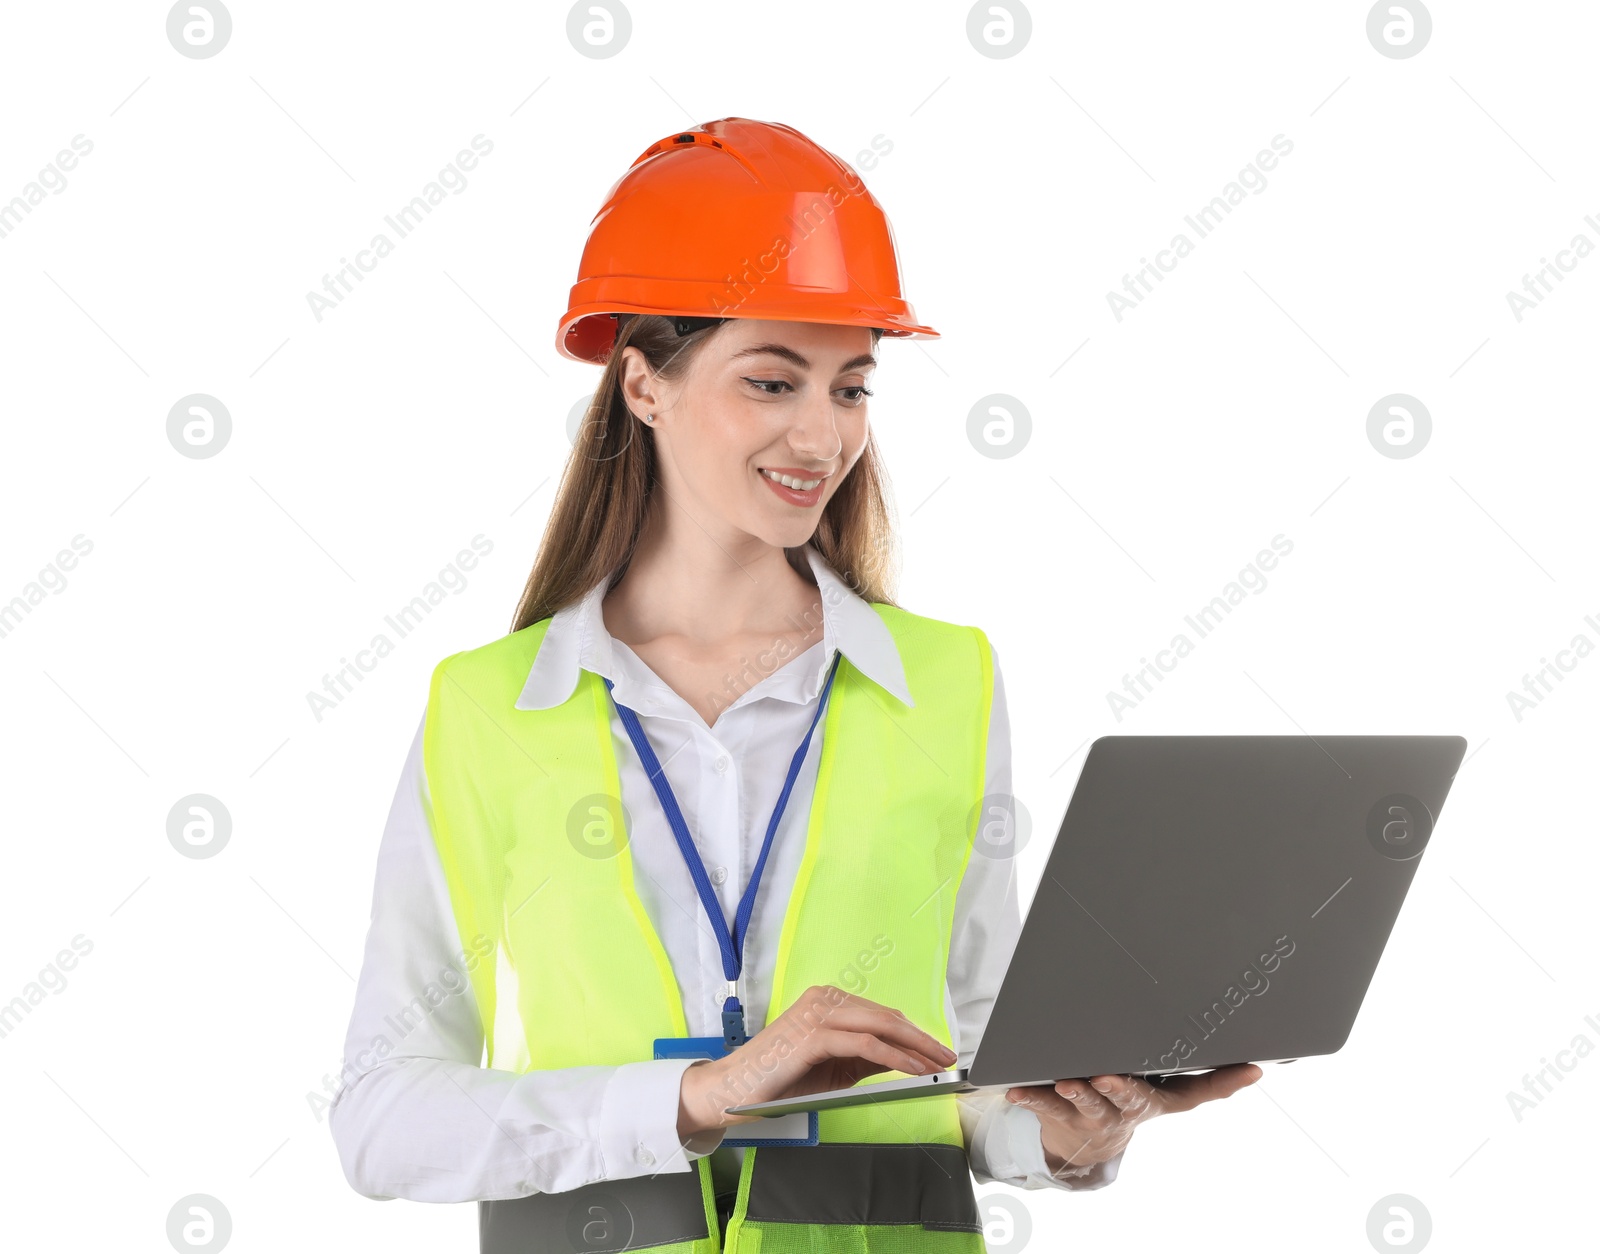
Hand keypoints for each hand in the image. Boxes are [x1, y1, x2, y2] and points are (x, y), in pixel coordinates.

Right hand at [677, 985, 957, 1138]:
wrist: (732, 1091)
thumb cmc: (779, 1080)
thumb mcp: (832, 1068)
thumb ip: (864, 1059)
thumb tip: (904, 1060)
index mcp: (827, 1001)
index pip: (881, 1014)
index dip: (914, 1033)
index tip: (938, 1051)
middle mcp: (823, 999)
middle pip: (886, 1016)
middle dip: (921, 1038)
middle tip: (948, 1057)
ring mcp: (817, 1013)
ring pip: (879, 1025)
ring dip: (914, 1046)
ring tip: (936, 1064)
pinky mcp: (813, 1035)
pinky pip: (864, 1044)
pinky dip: (893, 1056)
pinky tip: (912, 1068)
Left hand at [1005, 1063, 1262, 1178]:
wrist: (1082, 1146)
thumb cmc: (1122, 1102)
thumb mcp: (1159, 1094)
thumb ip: (1196, 1077)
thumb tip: (1254, 1063)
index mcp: (1156, 1099)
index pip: (1198, 1092)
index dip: (1226, 1082)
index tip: (1249, 1069)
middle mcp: (1127, 1109)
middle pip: (1130, 1098)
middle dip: (1120, 1088)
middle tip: (1110, 1077)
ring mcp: (1092, 1115)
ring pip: (1085, 1104)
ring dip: (1077, 1094)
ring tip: (1066, 1082)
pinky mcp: (1059, 1114)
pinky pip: (1043, 1106)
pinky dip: (1031, 1096)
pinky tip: (1017, 1089)